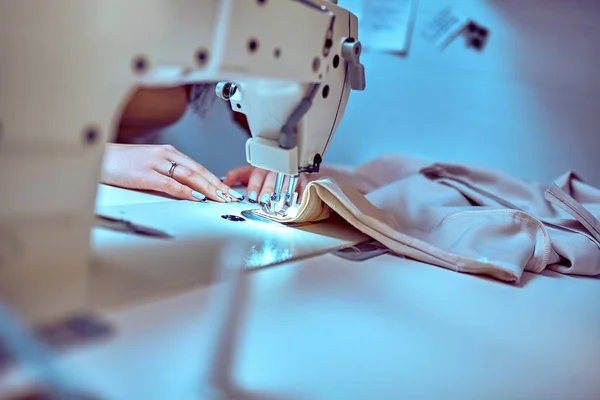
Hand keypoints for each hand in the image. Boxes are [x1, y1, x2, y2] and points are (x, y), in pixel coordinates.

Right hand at [101, 144, 244, 202]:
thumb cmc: (121, 163)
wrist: (97, 157)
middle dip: (217, 185)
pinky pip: (169, 183)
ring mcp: (155, 164)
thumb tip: (187, 187)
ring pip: (189, 176)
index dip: (216, 179)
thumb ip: (168, 173)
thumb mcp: (149, 165)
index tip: (228, 190)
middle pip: (198, 171)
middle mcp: (165, 155)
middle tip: (231, 197)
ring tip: (220, 198)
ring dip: (207, 188)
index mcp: (168, 152)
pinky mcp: (144, 175)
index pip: (198, 167)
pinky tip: (195, 197)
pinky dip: (184, 191)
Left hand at [222, 165, 313, 204]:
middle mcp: (276, 168)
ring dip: (282, 193)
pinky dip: (300, 193)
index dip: (253, 186)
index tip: (250, 197)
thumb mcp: (249, 171)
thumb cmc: (266, 171)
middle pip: (271, 178)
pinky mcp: (302, 176)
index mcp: (262, 166)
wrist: (289, 164)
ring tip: (278, 203)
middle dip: (267, 190)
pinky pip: (302, 183)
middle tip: (263, 200)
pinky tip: (296, 201)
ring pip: (286, 181)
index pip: (256, 174)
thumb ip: (236, 175)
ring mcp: (290, 172)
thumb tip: (224, 181)